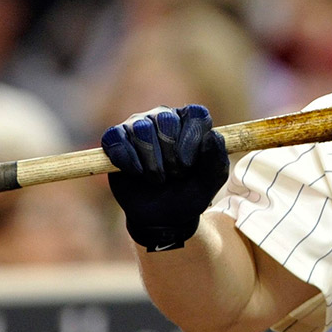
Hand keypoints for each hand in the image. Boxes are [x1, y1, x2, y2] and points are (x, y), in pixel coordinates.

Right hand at [101, 104, 227, 251]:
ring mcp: (138, 125)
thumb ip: (216, 159)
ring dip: (151, 162)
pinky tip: (136, 173)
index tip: (188, 165)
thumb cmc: (188, 194)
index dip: (191, 140)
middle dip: (170, 156)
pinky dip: (127, 160)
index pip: (195, 114)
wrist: (161, 217)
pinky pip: (117, 139)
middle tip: (173, 175)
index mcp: (191, 121)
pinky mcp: (115, 137)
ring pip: (141, 130)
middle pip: (166, 120)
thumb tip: (212, 135)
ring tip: (156, 178)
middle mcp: (164, 116)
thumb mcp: (209, 182)